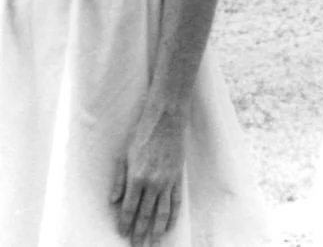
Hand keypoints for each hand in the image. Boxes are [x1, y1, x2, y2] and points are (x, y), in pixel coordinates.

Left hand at [111, 110, 185, 245]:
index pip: (128, 208)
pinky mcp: (178, 177)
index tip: (123, 235)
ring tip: (154, 242)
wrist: (166, 119)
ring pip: (162, 211)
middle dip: (140, 232)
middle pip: (145, 214)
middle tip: (138, 246)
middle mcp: (152, 183)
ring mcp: (167, 181)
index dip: (125, 223)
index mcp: (136, 177)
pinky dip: (173, 215)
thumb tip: (113, 202)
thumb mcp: (123, 156)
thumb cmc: (142, 134)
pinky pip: (176, 201)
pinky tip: (170, 225)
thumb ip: (119, 180)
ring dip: (157, 229)